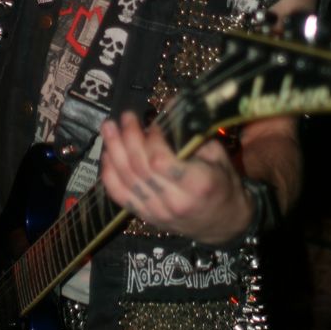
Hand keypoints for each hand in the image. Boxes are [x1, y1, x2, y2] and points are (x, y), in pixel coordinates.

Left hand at [100, 111, 253, 244]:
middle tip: (125, 117)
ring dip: (113, 151)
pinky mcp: (146, 217)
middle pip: (139, 168)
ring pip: (126, 180)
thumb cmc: (223, 184)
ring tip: (108, 128)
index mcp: (197, 184)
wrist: (224, 223)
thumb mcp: (218, 155)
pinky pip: (120, 196)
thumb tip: (169, 106)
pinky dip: (109, 175)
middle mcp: (174, 201)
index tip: (153, 124)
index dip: (151, 140)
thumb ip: (192, 134)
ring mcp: (157, 212)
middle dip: (128, 137)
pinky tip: (106, 155)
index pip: (160, 161)